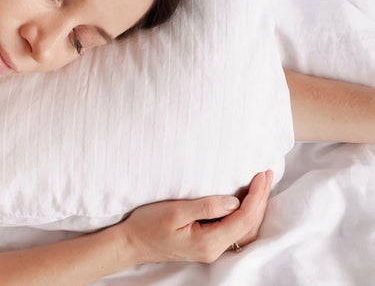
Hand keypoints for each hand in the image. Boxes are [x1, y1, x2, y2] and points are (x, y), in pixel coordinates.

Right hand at [117, 170, 272, 264]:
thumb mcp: (176, 212)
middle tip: (267, 174)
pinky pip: (236, 230)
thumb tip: (234, 200)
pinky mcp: (207, 243)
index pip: (244, 218)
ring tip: (262, 184)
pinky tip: (248, 201)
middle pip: (249, 225)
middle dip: (261, 198)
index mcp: (209, 241)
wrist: (132, 242)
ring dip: (256, 206)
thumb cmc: (149, 224)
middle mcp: (214, 249)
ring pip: (245, 229)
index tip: (261, 174)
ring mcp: (212, 248)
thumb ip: (207, 207)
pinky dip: (247, 214)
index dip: (256, 195)